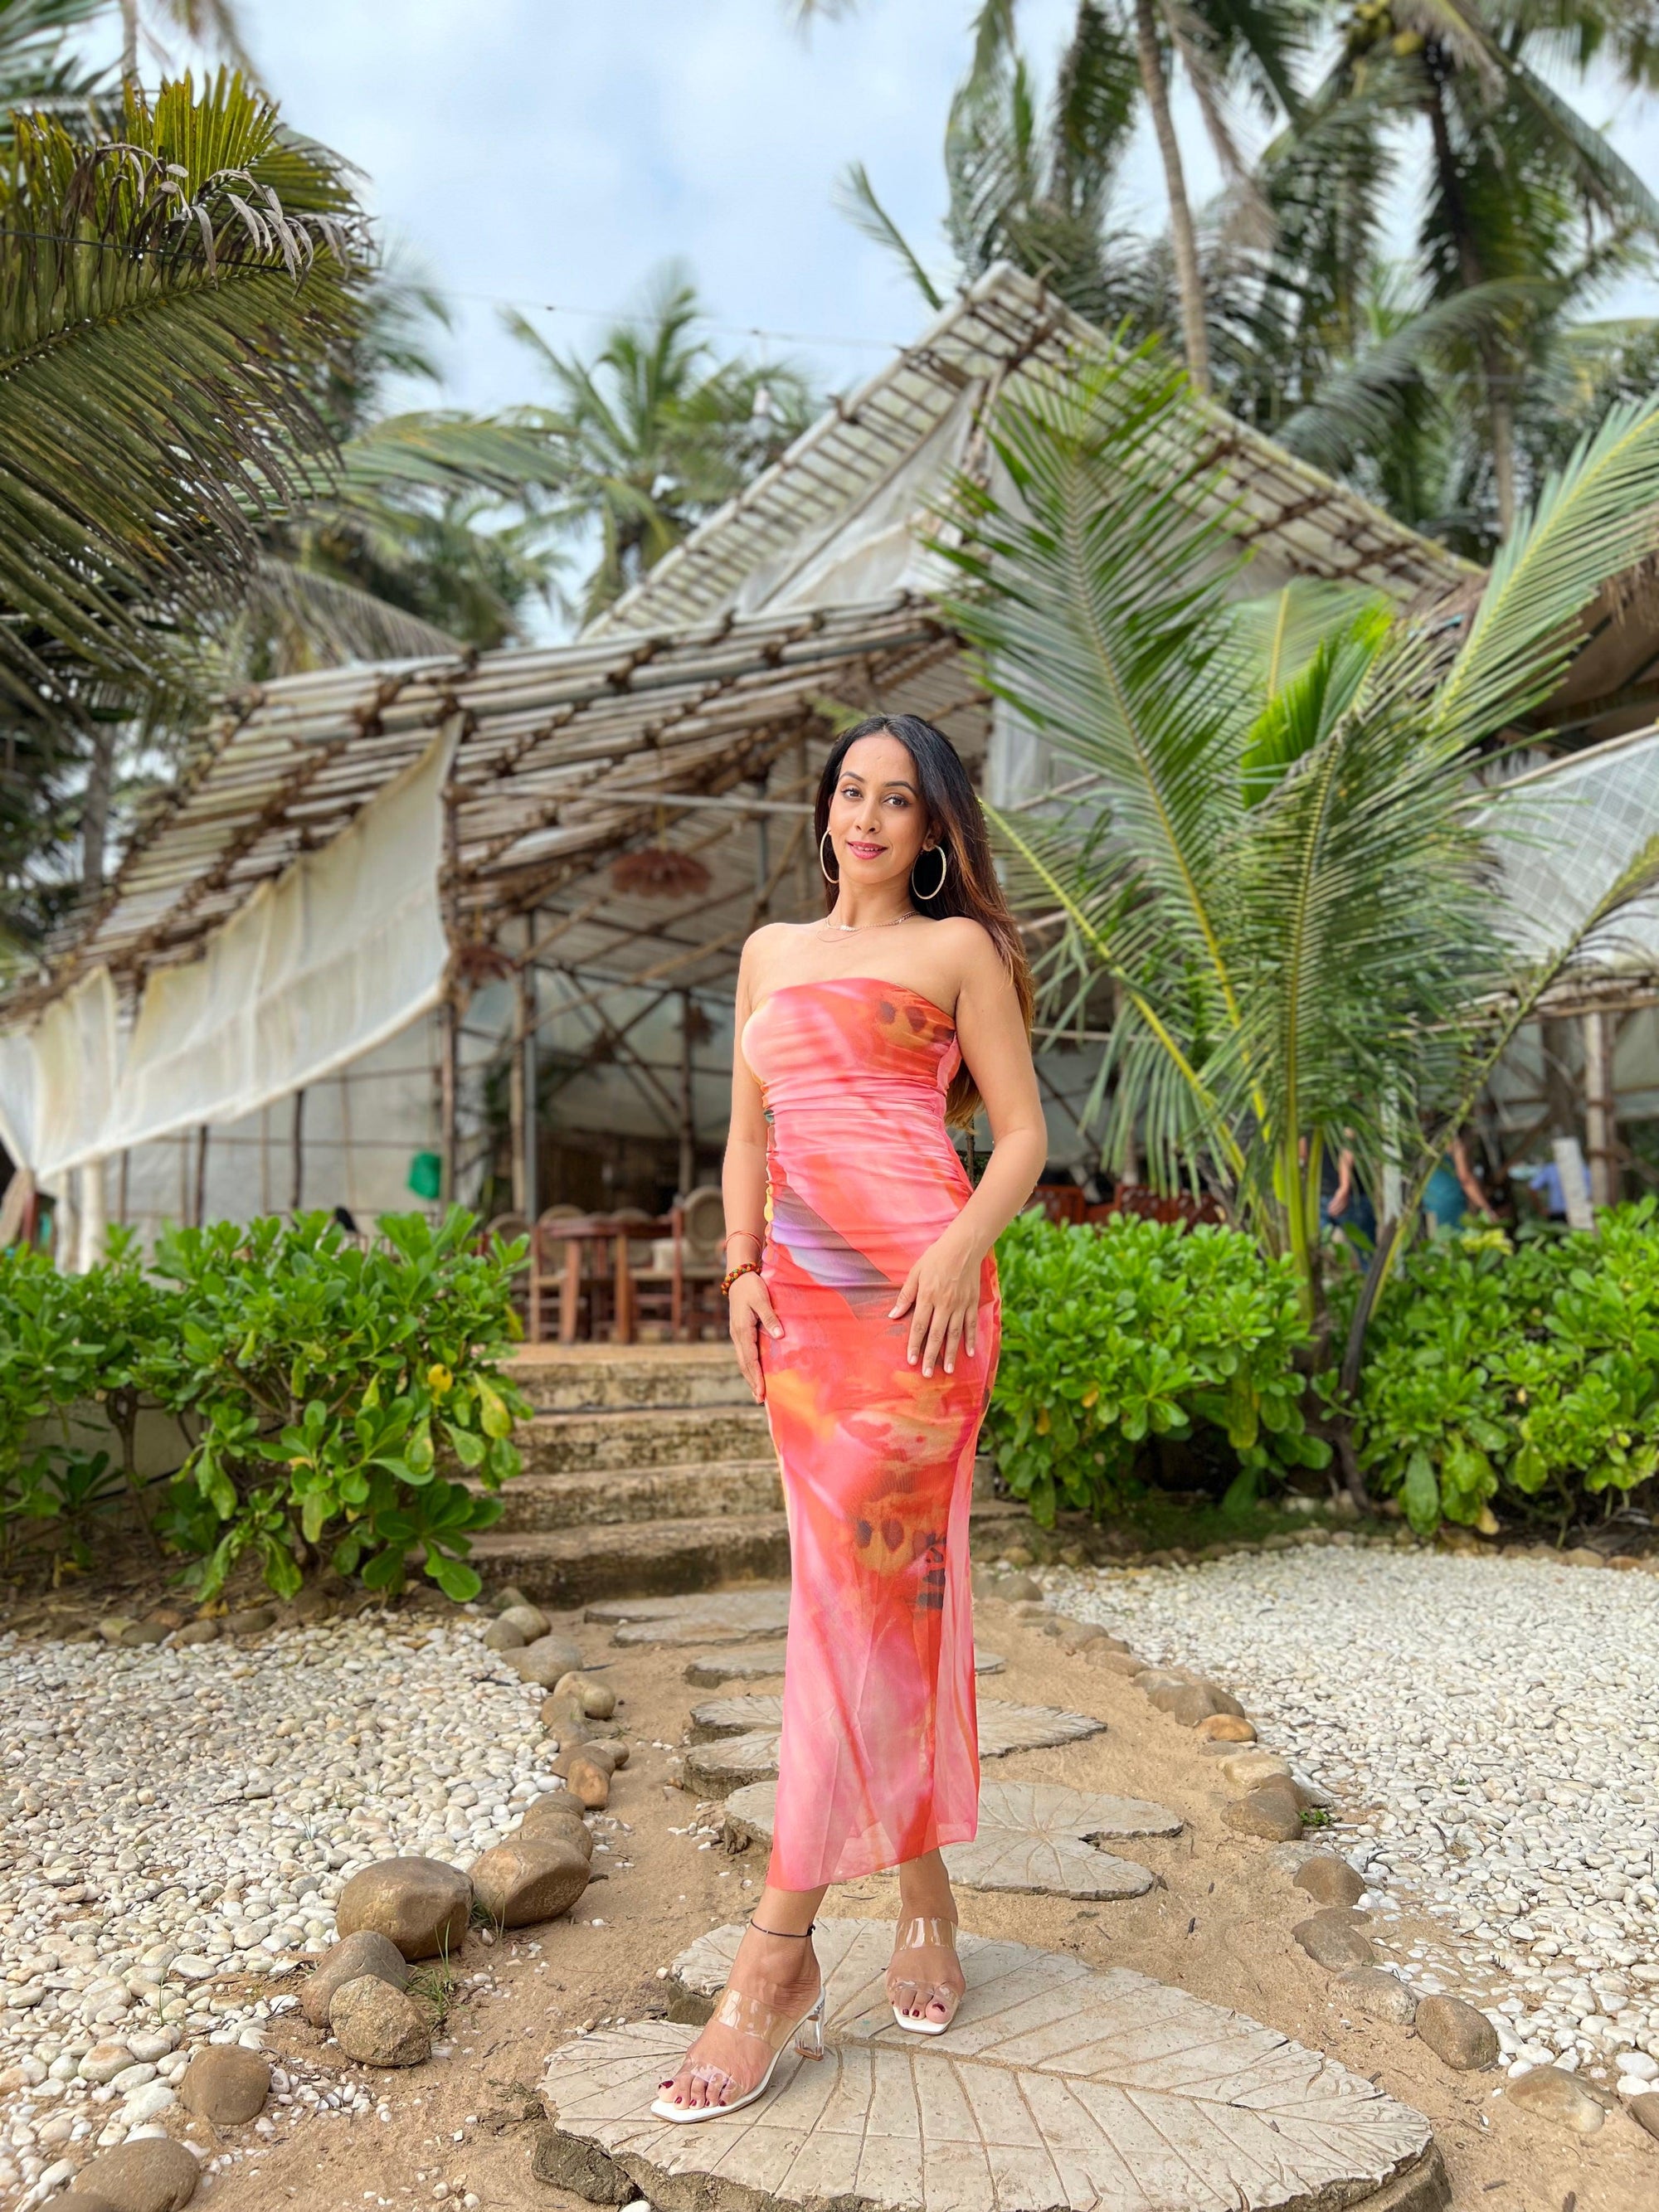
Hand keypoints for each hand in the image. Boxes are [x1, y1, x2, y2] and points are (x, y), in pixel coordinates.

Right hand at [728, 1271, 781, 1402]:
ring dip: (750, 1377)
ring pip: (743, 1361)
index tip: (761, 1392)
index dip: (756, 1377)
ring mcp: (737, 1334)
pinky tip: (755, 1373)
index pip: (750, 1359)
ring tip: (757, 1393)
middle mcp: (737, 1335)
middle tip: (760, 1400)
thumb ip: (770, 1318)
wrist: (738, 1277)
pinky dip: (749, 1367)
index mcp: (742, 1330)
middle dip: (752, 1382)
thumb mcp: (762, 1300)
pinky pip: (745, 1354)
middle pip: (744, 1364)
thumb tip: (780, 1335)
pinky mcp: (740, 1332)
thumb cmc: (751, 1287)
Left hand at [889, 1231, 981, 1378]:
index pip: (919, 1326)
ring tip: (948, 1370)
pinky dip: (970, 1339)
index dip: (914, 1344)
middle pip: (936, 1334)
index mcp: (928, 1296)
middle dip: (930, 1356)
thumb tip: (893, 1315)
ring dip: (950, 1353)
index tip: (910, 1360)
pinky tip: (969, 1353)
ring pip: (954, 1334)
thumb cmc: (936, 1257)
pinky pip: (971, 1325)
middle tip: (926, 1374)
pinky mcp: (972, 1302)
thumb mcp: (916, 1272)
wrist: (964, 1247)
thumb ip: (905, 1295)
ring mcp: (960, 1304)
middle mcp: (944, 1303)